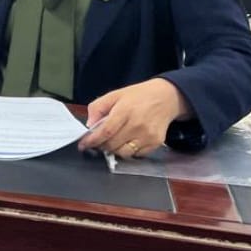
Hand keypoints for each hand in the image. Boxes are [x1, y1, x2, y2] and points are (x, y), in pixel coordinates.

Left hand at [77, 77, 191, 156]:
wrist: (166, 97)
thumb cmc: (138, 96)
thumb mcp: (114, 95)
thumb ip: (98, 108)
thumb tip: (90, 125)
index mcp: (125, 110)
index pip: (105, 131)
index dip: (92, 141)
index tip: (84, 145)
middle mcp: (137, 124)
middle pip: (113, 145)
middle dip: (101, 146)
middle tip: (98, 141)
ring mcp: (148, 135)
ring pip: (124, 153)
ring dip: (115, 150)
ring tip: (114, 140)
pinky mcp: (156, 143)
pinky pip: (137, 155)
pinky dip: (129, 151)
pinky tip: (128, 140)